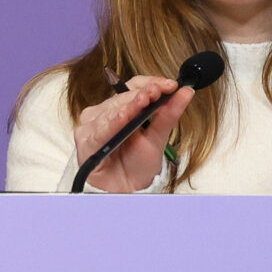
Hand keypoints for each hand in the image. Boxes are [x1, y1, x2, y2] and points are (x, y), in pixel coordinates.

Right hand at [70, 74, 196, 192]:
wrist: (125, 188)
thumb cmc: (138, 163)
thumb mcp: (158, 137)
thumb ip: (169, 114)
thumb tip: (186, 92)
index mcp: (124, 107)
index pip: (135, 87)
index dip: (151, 83)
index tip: (170, 85)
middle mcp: (107, 112)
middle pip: (124, 97)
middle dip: (142, 94)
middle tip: (158, 91)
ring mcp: (94, 124)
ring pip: (112, 110)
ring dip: (129, 106)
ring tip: (144, 101)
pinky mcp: (86, 138)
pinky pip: (101, 129)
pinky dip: (113, 123)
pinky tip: (122, 117)